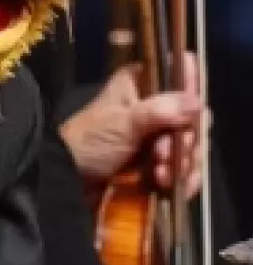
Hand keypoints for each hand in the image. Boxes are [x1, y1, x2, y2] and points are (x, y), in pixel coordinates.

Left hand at [60, 54, 205, 199]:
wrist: (67, 179)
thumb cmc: (88, 143)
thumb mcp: (122, 124)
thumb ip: (159, 111)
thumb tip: (197, 102)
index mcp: (141, 83)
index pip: (184, 78)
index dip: (193, 98)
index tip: (187, 121)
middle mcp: (155, 104)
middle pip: (194, 117)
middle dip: (184, 141)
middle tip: (162, 155)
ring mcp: (159, 134)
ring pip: (192, 145)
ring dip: (181, 163)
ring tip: (159, 175)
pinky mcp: (159, 161)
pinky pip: (186, 168)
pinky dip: (182, 179)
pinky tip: (168, 186)